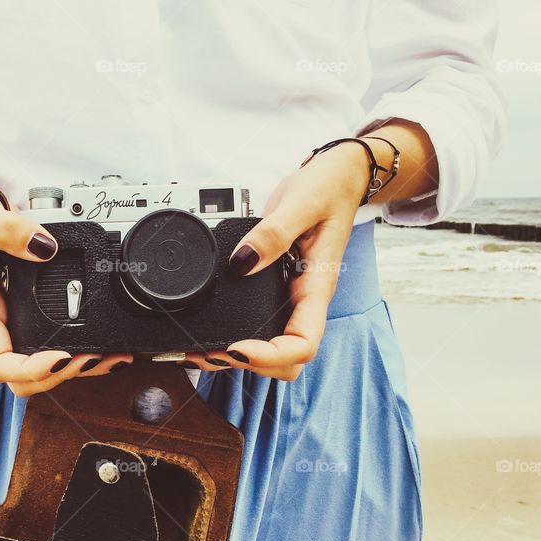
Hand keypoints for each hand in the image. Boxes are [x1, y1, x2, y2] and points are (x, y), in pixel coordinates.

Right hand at [0, 187, 132, 395]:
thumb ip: (9, 230)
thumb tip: (43, 246)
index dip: (29, 370)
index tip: (59, 357)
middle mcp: (0, 325)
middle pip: (24, 377)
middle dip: (60, 375)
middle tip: (94, 357)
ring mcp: (17, 323)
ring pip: (43, 367)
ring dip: (78, 370)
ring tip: (113, 358)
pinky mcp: (34, 315)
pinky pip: (56, 345)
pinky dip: (82, 352)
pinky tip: (107, 347)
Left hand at [178, 143, 368, 379]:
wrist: (339, 176)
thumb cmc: (330, 187)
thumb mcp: (302, 202)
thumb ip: (273, 233)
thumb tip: (242, 262)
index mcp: (317, 287)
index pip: (302, 344)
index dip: (269, 355)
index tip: (237, 347)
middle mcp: (304, 300)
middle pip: (286, 360)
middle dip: (248, 364)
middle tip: (208, 351)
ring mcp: (290, 298)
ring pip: (271, 350)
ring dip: (238, 358)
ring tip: (200, 349)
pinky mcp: (275, 290)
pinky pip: (259, 326)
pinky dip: (234, 337)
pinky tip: (211, 331)